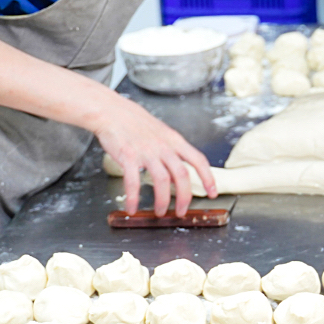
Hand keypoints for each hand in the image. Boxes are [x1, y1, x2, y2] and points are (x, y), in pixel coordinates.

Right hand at [91, 96, 217, 216]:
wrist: (110, 111)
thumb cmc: (134, 122)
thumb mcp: (161, 131)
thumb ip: (172, 147)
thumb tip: (180, 165)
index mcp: (174, 140)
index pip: (198, 159)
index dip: (208, 178)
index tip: (212, 192)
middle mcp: (163, 146)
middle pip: (182, 175)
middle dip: (184, 197)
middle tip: (182, 212)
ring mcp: (146, 151)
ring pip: (162, 181)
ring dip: (162, 200)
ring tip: (160, 212)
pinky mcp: (128, 156)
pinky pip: (133, 182)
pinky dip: (133, 198)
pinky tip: (132, 208)